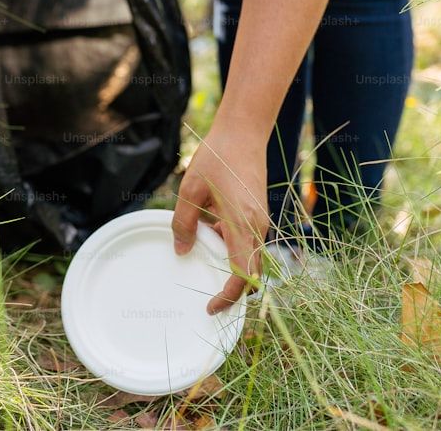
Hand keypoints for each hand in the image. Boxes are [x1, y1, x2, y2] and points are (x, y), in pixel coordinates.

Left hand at [171, 125, 269, 313]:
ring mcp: (260, 221)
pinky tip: (208, 233)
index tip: (211, 308)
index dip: (229, 297)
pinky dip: (230, 247)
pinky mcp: (257, 214)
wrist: (243, 133)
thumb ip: (183, 223)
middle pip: (250, 273)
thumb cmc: (216, 157)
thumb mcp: (189, 190)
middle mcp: (257, 228)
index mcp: (242, 225)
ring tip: (201, 264)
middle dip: (231, 290)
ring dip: (228, 266)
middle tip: (206, 301)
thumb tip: (180, 251)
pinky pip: (246, 241)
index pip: (243, 276)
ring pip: (248, 257)